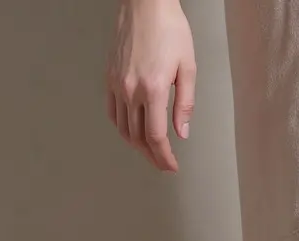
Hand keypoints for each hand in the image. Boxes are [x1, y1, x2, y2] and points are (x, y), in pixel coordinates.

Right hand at [106, 0, 195, 171]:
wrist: (146, 4)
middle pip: (139, 137)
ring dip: (137, 146)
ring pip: (124, 129)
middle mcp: (131, 90)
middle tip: (163, 164)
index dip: (164, 157)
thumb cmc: (169, 29)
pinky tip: (133, 132)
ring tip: (150, 152)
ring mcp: (118, 84)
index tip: (171, 166)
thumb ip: (185, 104)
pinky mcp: (110, 77)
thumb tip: (182, 132)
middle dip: (152, 156)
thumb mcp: (188, 67)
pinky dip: (123, 128)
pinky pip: (113, 112)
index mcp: (153, 89)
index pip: (156, 137)